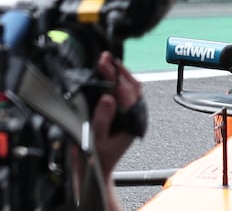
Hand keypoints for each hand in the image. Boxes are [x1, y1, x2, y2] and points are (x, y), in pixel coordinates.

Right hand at [89, 51, 144, 176]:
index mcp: (133, 122)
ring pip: (131, 87)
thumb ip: (102, 121)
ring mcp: (131, 113)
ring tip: (106, 62)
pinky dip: (116, 81)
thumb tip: (108, 99)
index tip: (105, 66)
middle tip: (105, 58)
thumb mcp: (96, 143)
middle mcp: (136, 116)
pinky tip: (107, 75)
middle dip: (119, 70)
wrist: (96, 173)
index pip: (127, 93)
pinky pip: (124, 93)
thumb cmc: (97, 161)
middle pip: (133, 86)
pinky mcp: (124, 112)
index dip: (116, 77)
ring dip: (119, 73)